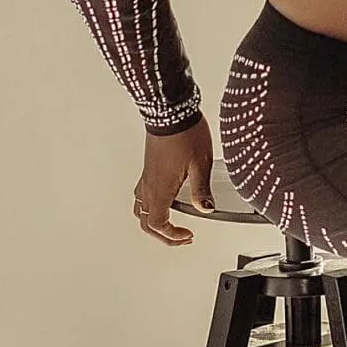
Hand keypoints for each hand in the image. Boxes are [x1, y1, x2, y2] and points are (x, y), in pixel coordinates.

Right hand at [133, 117, 215, 245]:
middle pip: (145, 221)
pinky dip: (152, 204)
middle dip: (163, 234)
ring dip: (154, 220)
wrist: (170, 110)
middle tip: (180, 236)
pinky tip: (168, 198)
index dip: (172, 236)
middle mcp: (149, 184)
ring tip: (171, 222)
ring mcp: (147, 176)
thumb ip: (202, 190)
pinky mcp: (149, 167)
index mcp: (159, 189)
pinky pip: (143, 193)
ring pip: (141, 208)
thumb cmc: (184, 133)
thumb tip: (205, 209)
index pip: (157, 224)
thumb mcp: (200, 164)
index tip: (188, 234)